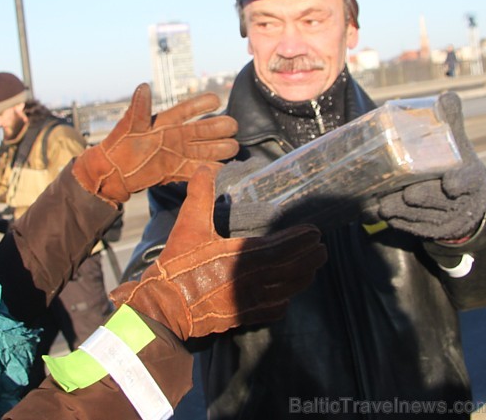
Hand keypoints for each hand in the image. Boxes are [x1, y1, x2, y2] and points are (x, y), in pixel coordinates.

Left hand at [72, 83, 238, 203]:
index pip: (187, 110)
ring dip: (219, 149)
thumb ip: (138, 108)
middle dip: (219, 127)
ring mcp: (179, 154)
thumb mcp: (128, 125)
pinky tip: (224, 171)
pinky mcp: (177, 171)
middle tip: (233, 127)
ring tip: (234, 147)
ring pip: (205, 150)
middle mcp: (177, 136)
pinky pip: (197, 170)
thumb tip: (143, 86)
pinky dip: (210, 171)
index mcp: (165, 122)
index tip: (216, 100)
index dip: (202, 104)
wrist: (113, 171)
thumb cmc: (119, 144)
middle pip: (203, 130)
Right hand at [109, 167, 325, 340]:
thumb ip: (200, 195)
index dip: (300, 240)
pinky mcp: (242, 317)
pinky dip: (284, 300)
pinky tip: (287, 295)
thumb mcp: (187, 225)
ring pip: (286, 290)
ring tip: (313, 268)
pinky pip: (273, 310)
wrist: (164, 307)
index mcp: (240, 256)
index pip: (282, 247)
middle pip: (291, 269)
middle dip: (309, 258)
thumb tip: (207, 168)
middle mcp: (251, 280)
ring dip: (302, 278)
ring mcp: (248, 302)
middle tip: (322, 249)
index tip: (315, 232)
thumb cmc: (178, 265)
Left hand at [371, 93, 485, 239]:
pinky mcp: (426, 232)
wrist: (466, 206)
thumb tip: (446, 95)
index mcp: (469, 179)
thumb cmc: (457, 168)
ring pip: (413, 214)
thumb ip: (451, 123)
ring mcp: (442, 220)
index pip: (468, 181)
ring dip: (393, 207)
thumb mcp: (459, 146)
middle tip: (398, 189)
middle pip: (430, 198)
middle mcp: (458, 203)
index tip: (450, 184)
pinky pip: (405, 226)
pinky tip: (372, 208)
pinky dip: (389, 218)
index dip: (460, 182)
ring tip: (377, 197)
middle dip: (413, 196)